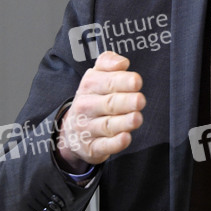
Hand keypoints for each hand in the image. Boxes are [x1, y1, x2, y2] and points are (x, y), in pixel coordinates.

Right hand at [55, 52, 145, 172]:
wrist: (70, 131)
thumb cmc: (92, 99)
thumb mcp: (95, 76)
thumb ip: (108, 63)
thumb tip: (122, 62)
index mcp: (89, 86)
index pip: (107, 82)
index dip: (122, 81)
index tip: (137, 81)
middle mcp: (86, 107)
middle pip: (109, 103)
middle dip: (126, 102)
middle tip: (140, 100)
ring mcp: (88, 128)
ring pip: (107, 125)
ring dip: (123, 122)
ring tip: (137, 118)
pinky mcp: (92, 148)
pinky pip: (104, 146)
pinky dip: (115, 143)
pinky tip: (125, 137)